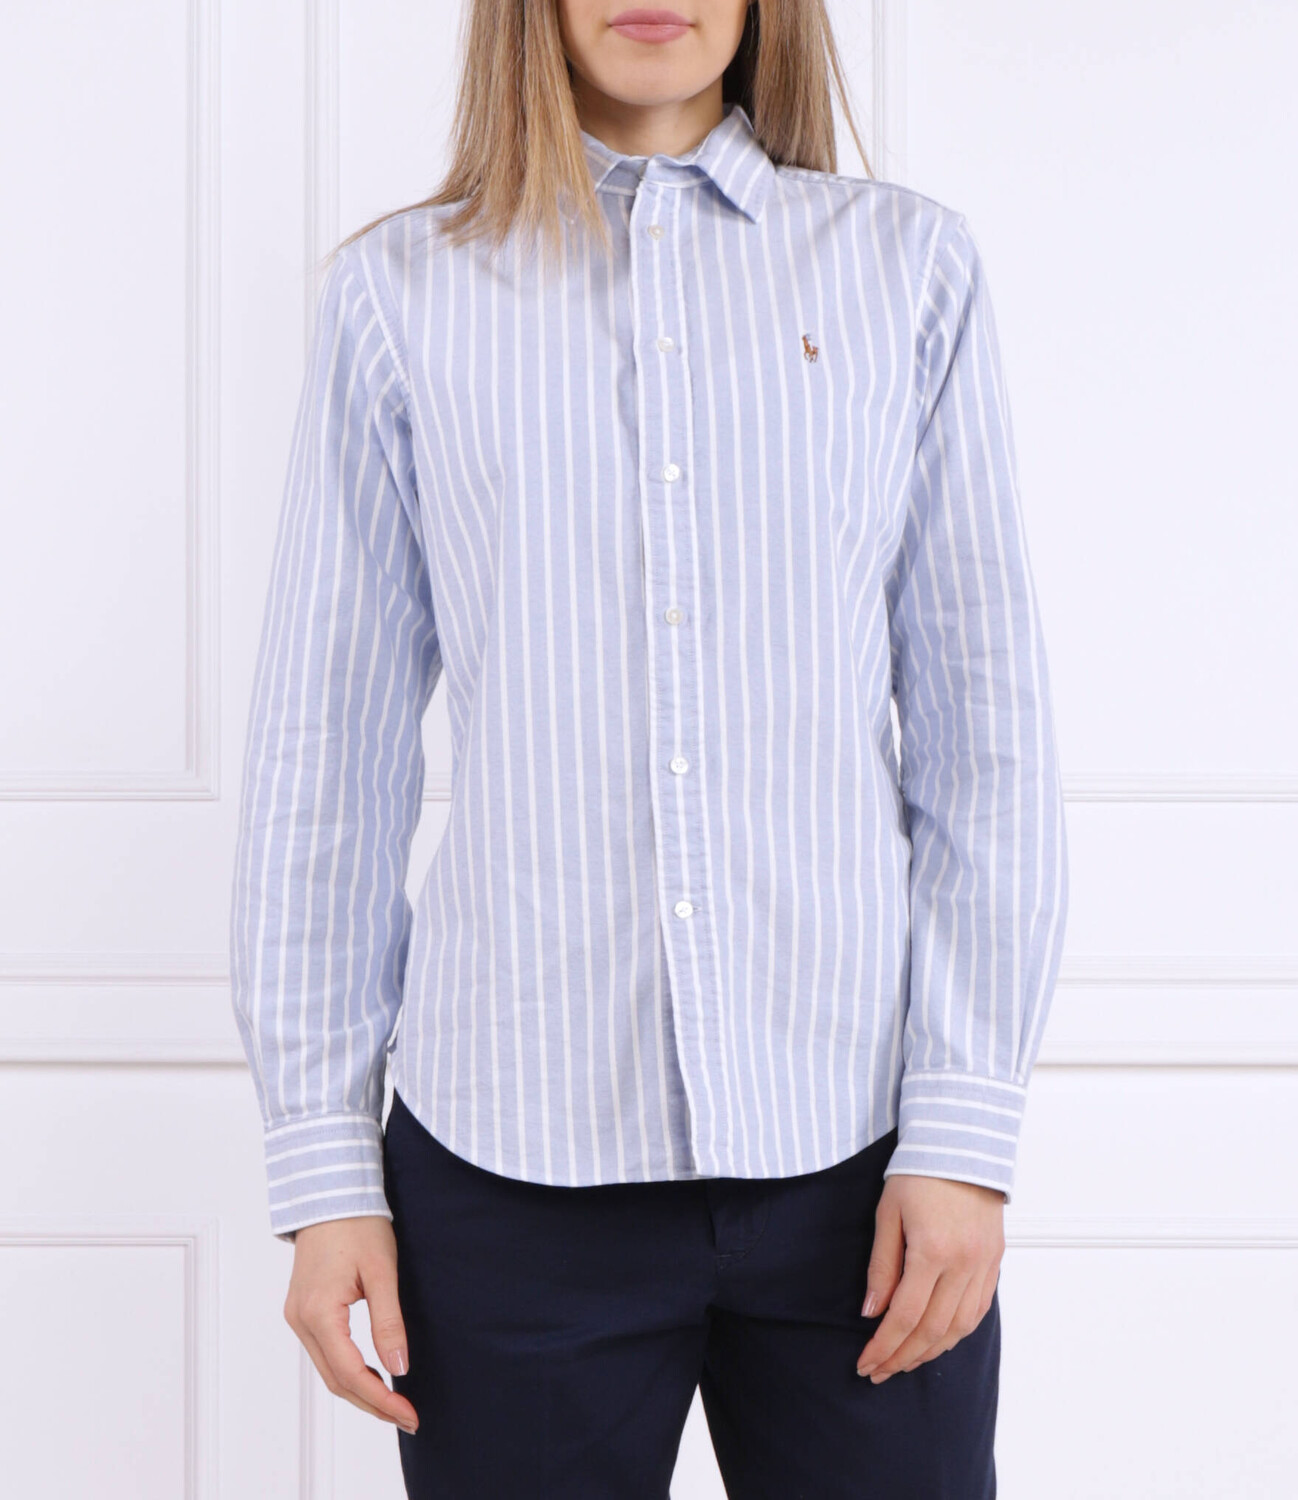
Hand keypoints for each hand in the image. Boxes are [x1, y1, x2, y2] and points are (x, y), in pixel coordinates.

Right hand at [283, 1215, 418, 1433]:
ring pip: (328, 1370)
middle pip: (336, 1380)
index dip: (381, 1399)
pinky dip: (348, 1370)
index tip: (409, 1413)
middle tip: (408, 1417)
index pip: (350, 1372)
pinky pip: (324, 1353)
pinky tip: (373, 1374)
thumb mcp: (382, 1271)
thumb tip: (399, 1369)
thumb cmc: (358, 1225)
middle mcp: (301, 1320)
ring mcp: (298, 1316)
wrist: (331, 1194)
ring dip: (360, 1390)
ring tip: (395, 1403)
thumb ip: (389, 1322)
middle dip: (373, 1404)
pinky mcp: (303, 1311)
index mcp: (319, 1312)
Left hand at [855, 1174, 1003, 1382]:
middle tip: (879, 1371)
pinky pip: (978, 1310)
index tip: (865, 1363)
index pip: (905, 1315)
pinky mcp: (995, 1261)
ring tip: (905, 1361)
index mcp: (933, 1250)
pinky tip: (938, 1340)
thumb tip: (872, 1312)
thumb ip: (882, 1265)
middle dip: (903, 1357)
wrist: (962, 1145)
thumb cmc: (918, 1173)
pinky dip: (957, 1332)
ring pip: (960, 1327)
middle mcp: (963, 1264)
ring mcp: (984, 1264)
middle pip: (933, 1330)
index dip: (884, 1346)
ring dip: (931, 1351)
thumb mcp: (887, 1213)